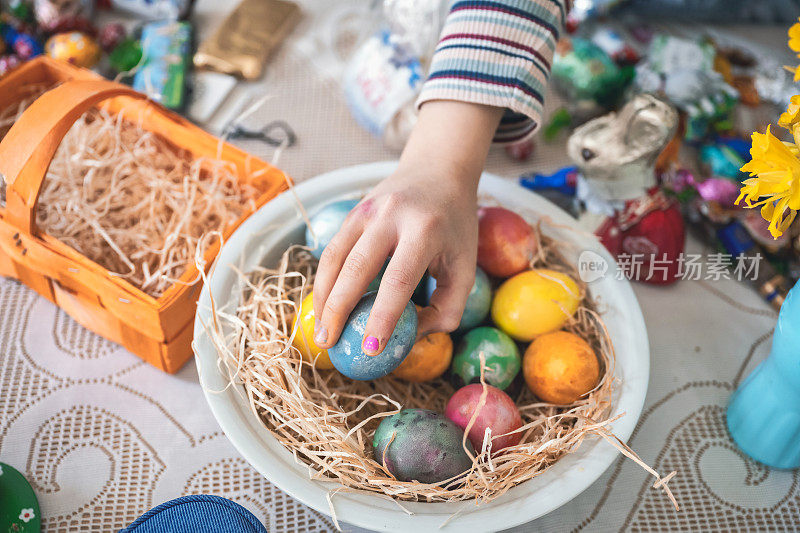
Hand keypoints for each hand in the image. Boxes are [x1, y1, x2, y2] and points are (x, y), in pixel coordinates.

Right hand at [312, 101, 502, 354]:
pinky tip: (326, 306)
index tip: (370, 349)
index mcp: (426, 229)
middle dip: (338, 309)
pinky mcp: (352, 211)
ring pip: (334, 258)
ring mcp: (367, 210)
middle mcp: (391, 216)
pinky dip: (326, 281)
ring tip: (321, 331)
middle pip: (355, 267)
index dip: (382, 316)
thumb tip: (410, 339)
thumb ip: (447, 308)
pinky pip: (332, 250)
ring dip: (323, 297)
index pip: (398, 280)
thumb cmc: (456, 228)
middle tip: (329, 344)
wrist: (439, 171)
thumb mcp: (465, 268)